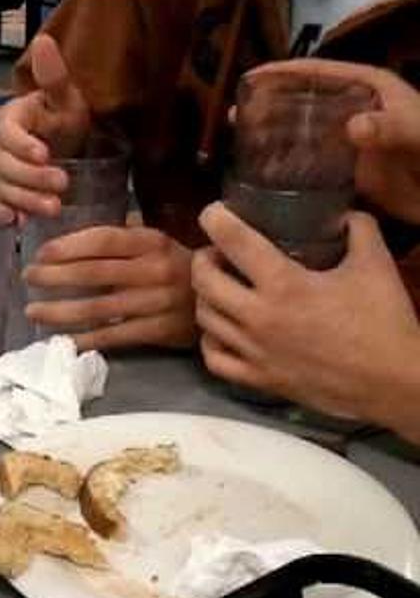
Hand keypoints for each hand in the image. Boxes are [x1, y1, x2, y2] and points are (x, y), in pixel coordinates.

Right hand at [0, 33, 91, 224]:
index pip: (8, 132)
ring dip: (25, 200)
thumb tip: (44, 40)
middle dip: (32, 177)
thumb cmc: (64, 121)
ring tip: (54, 208)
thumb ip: (54, 76)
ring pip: (2, 188)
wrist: (66, 148)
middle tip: (63, 183)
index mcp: (11, 120)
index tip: (45, 154)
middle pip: (4, 165)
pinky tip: (16, 223)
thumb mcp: (67, 99)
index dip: (23, 145)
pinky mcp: (3, 195)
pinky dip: (3, 215)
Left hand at [22, 225, 197, 350]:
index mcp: (152, 242)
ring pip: (99, 309)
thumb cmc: (183, 267)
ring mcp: (157, 303)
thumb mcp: (160, 243)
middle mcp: (154, 270)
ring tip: (33, 311)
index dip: (69, 246)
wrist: (228, 300)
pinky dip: (86, 339)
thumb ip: (125, 236)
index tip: (40, 252)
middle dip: (55, 277)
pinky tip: (63, 340)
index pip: (103, 241)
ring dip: (61, 311)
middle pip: (95, 274)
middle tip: (28, 278)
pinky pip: (115, 336)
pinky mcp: (159, 332)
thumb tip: (78, 233)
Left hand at [193, 202, 419, 429]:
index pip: (234, 241)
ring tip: (219, 286)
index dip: (215, 219)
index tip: (213, 212)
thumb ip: (358, 230)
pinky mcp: (259, 380)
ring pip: (204, 318)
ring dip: (204, 296)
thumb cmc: (384, 324)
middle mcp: (259, 318)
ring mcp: (254, 352)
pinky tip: (223, 330)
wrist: (394, 384)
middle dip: (203, 258)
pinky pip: (214, 358)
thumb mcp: (376, 266)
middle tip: (216, 252)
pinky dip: (211, 340)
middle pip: (204, 280)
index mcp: (284, 285)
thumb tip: (344, 212)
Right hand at [246, 58, 419, 224]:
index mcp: (371, 91)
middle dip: (270, 105)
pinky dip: (289, 171)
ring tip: (239, 144)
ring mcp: (351, 146)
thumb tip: (352, 126)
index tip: (251, 77)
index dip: (285, 72)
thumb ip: (392, 128)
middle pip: (306, 102)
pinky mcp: (350, 175)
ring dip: (274, 138)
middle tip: (235, 116)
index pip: (322, 73)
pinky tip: (264, 179)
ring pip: (305, 136)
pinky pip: (312, 168)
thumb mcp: (418, 135)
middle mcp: (356, 114)